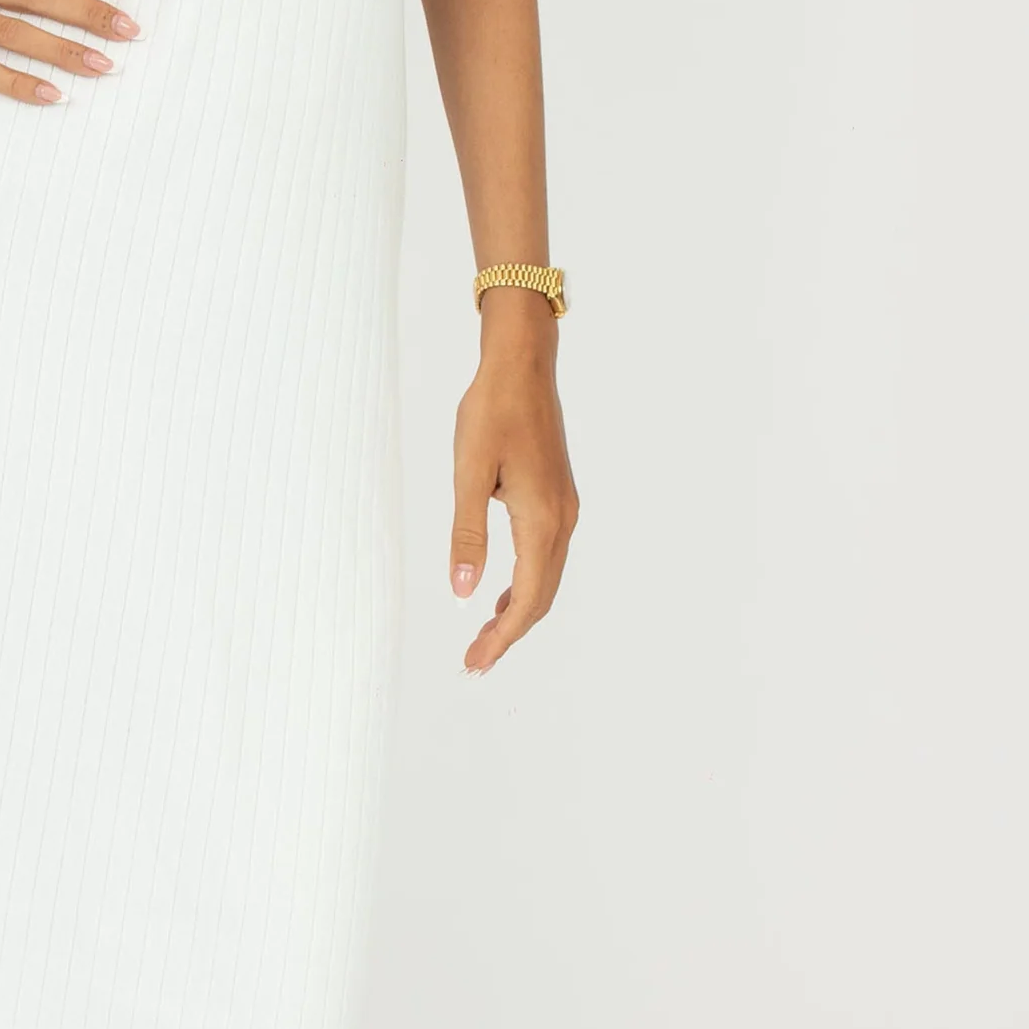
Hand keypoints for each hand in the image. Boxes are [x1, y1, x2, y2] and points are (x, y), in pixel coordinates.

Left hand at [450, 309, 576, 672]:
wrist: (522, 365)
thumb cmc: (491, 412)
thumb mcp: (468, 473)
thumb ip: (467, 535)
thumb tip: (463, 593)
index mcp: (541, 520)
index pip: (525, 599)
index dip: (501, 637)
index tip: (474, 662)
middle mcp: (562, 521)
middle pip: (541, 597)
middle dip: (509, 634)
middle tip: (474, 661)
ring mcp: (565, 509)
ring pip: (547, 579)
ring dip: (518, 611)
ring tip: (485, 636)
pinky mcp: (559, 498)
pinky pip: (548, 557)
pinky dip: (527, 584)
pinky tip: (501, 591)